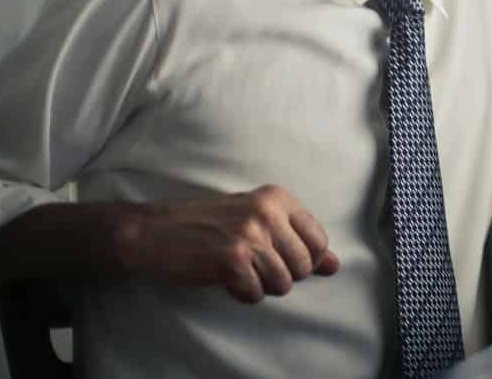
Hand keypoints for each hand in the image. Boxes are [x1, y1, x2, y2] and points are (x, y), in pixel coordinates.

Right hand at [121, 184, 339, 303]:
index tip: (279, 258)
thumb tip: (335, 266)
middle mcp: (268, 211)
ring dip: (261, 286)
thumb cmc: (210, 227)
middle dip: (281, 276)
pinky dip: (242, 294)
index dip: (304, 260)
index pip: (319, 241)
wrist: (157, 230)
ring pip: (283, 284)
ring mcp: (250, 233)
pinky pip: (256, 294)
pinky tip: (226, 278)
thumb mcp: (259, 223)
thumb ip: (299, 242)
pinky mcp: (231, 257)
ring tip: (239, 270)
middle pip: (303, 266)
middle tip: (253, 265)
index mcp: (278, 198)